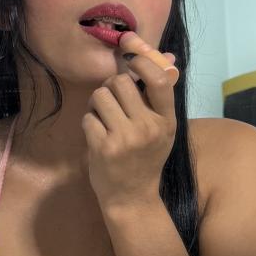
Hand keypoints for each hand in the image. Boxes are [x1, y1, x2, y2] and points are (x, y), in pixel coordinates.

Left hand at [83, 33, 179, 214]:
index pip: (159, 79)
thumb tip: (167, 57)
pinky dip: (89, 122)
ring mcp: (125, 138)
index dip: (141, 62)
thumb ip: (160, 96)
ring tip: (102, 117)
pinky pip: (88, 117)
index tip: (130, 60)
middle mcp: (148, 127)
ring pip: (100, 95)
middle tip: (111, 100)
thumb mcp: (162, 130)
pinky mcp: (103, 147)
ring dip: (96, 103)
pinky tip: (97, 135)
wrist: (132, 198)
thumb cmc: (146, 159)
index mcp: (166, 121)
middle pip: (121, 82)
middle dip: (111, 86)